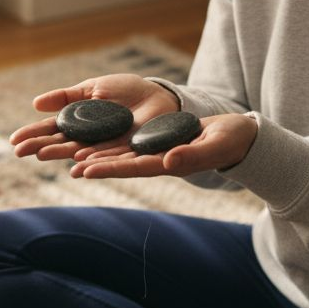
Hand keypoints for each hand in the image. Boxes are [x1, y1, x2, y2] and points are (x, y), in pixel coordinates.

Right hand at [10, 73, 179, 161]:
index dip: (33, 134)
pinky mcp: (127, 150)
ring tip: (42, 155)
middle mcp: (89, 138)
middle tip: (19, 151)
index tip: (13, 140)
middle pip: (61, 143)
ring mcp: (106, 146)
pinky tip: (78, 163)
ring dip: (61, 154)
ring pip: (80, 153)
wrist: (158, 96)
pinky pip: (109, 157)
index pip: (52, 129)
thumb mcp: (93, 88)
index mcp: (80, 122)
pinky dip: (93, 160)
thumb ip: (67, 97)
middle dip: (40, 146)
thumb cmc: (126, 91)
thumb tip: (36, 103)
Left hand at [69, 113, 258, 178]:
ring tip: (71, 157)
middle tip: (69, 166)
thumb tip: (168, 162)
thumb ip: (192, 156)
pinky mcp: (159, 141)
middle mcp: (158, 160)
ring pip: (123, 154)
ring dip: (98, 155)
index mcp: (170, 164)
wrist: (239, 137)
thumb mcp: (214, 145)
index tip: (85, 171)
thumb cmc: (231, 140)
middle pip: (121, 163)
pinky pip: (131, 142)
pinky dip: (113, 142)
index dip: (109, 169)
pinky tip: (96, 140)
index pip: (134, 168)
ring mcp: (158, 151)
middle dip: (94, 165)